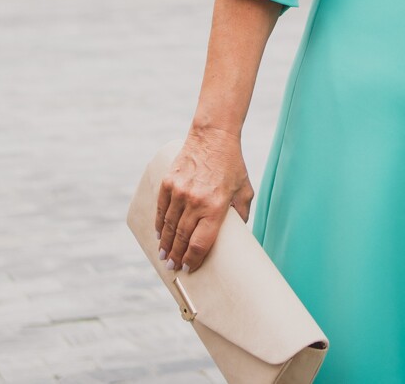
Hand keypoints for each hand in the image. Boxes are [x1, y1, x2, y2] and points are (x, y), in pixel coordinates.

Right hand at [155, 125, 253, 272]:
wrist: (213, 136)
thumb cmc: (232, 164)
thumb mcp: (245, 190)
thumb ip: (242, 213)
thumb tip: (240, 234)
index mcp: (216, 206)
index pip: (200, 242)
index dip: (193, 259)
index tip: (189, 268)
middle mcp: (196, 201)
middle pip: (182, 237)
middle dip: (177, 256)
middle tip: (174, 267)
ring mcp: (180, 192)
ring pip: (169, 226)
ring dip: (166, 244)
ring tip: (165, 256)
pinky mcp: (169, 182)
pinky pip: (161, 209)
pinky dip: (160, 225)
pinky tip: (159, 236)